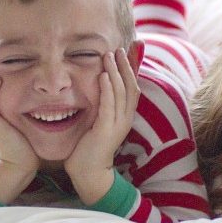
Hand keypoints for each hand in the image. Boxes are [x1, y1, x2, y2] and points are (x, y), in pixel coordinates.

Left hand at [65, 49, 139, 203]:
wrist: (89, 173)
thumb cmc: (90, 148)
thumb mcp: (99, 122)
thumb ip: (102, 107)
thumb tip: (98, 90)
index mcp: (125, 116)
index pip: (132, 87)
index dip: (130, 69)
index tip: (125, 52)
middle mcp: (125, 118)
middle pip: (130, 86)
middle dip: (125, 66)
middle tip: (118, 49)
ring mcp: (117, 124)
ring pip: (121, 92)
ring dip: (115, 72)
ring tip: (109, 56)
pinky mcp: (106, 130)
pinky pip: (109, 105)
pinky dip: (107, 89)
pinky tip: (103, 76)